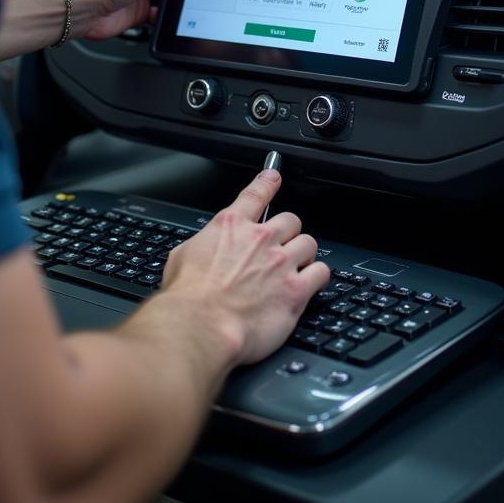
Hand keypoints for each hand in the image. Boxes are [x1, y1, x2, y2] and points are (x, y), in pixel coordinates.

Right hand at [160, 169, 330, 366]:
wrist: (201, 326)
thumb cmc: (187, 298)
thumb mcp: (181, 257)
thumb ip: (202, 246)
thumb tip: (204, 250)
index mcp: (230, 227)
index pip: (256, 193)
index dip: (268, 182)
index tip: (274, 176)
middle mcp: (259, 240)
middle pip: (291, 220)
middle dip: (288, 232)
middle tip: (282, 247)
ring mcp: (281, 263)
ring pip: (309, 243)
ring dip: (304, 254)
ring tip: (298, 266)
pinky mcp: (296, 290)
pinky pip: (321, 273)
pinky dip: (318, 276)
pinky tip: (311, 283)